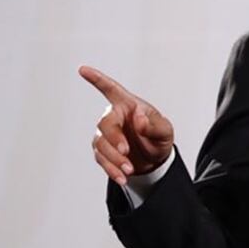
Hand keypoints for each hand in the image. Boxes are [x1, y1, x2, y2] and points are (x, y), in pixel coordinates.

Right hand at [80, 65, 174, 184]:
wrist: (155, 159)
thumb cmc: (159, 137)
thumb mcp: (165, 130)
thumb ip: (154, 124)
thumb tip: (137, 119)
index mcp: (127, 105)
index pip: (110, 89)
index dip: (97, 79)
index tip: (83, 69)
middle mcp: (113, 117)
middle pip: (105, 124)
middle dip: (114, 139)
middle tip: (126, 152)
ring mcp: (106, 135)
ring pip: (101, 145)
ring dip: (114, 159)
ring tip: (130, 170)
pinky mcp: (103, 151)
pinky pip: (102, 160)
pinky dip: (112, 170)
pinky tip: (122, 178)